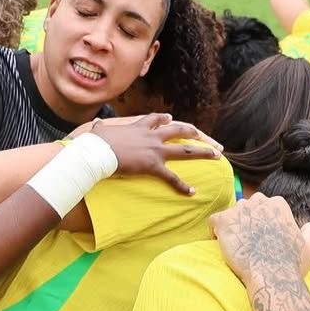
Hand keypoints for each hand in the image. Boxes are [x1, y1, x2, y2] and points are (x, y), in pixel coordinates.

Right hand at [93, 113, 222, 195]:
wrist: (98, 151)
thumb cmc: (95, 143)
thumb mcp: (98, 131)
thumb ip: (99, 128)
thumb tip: (94, 123)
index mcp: (138, 127)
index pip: (155, 119)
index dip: (163, 119)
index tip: (170, 118)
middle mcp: (151, 136)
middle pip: (178, 130)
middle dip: (192, 132)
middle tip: (202, 136)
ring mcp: (155, 150)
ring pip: (185, 150)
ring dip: (202, 152)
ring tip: (216, 155)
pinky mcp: (153, 165)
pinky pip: (172, 177)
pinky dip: (182, 185)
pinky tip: (192, 192)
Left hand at [211, 194, 309, 285]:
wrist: (271, 276)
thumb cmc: (290, 264)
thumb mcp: (308, 247)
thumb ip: (309, 233)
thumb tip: (309, 225)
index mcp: (278, 204)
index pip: (265, 206)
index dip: (262, 222)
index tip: (261, 237)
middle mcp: (259, 202)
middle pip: (247, 208)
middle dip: (246, 222)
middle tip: (247, 242)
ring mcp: (240, 210)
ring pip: (231, 214)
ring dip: (232, 227)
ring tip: (234, 245)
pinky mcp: (224, 221)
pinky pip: (213, 221)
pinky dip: (214, 231)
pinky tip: (220, 244)